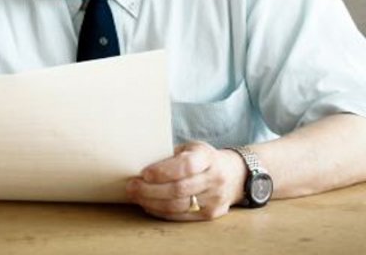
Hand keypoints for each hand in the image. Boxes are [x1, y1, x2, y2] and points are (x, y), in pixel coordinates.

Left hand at [126, 141, 246, 221]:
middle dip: (151, 189)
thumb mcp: (192, 148)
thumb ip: (171, 155)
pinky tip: (149, 205)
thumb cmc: (204, 159)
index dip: (163, 171)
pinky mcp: (210, 214)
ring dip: (152, 202)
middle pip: (179, 189)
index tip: (144, 173)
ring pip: (178, 205)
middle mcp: (215, 178)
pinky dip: (161, 212)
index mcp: (208, 157)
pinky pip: (181, 216)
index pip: (186, 166)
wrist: (234, 175)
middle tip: (132, 186)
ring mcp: (214, 199)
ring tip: (136, 196)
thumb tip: (139, 161)